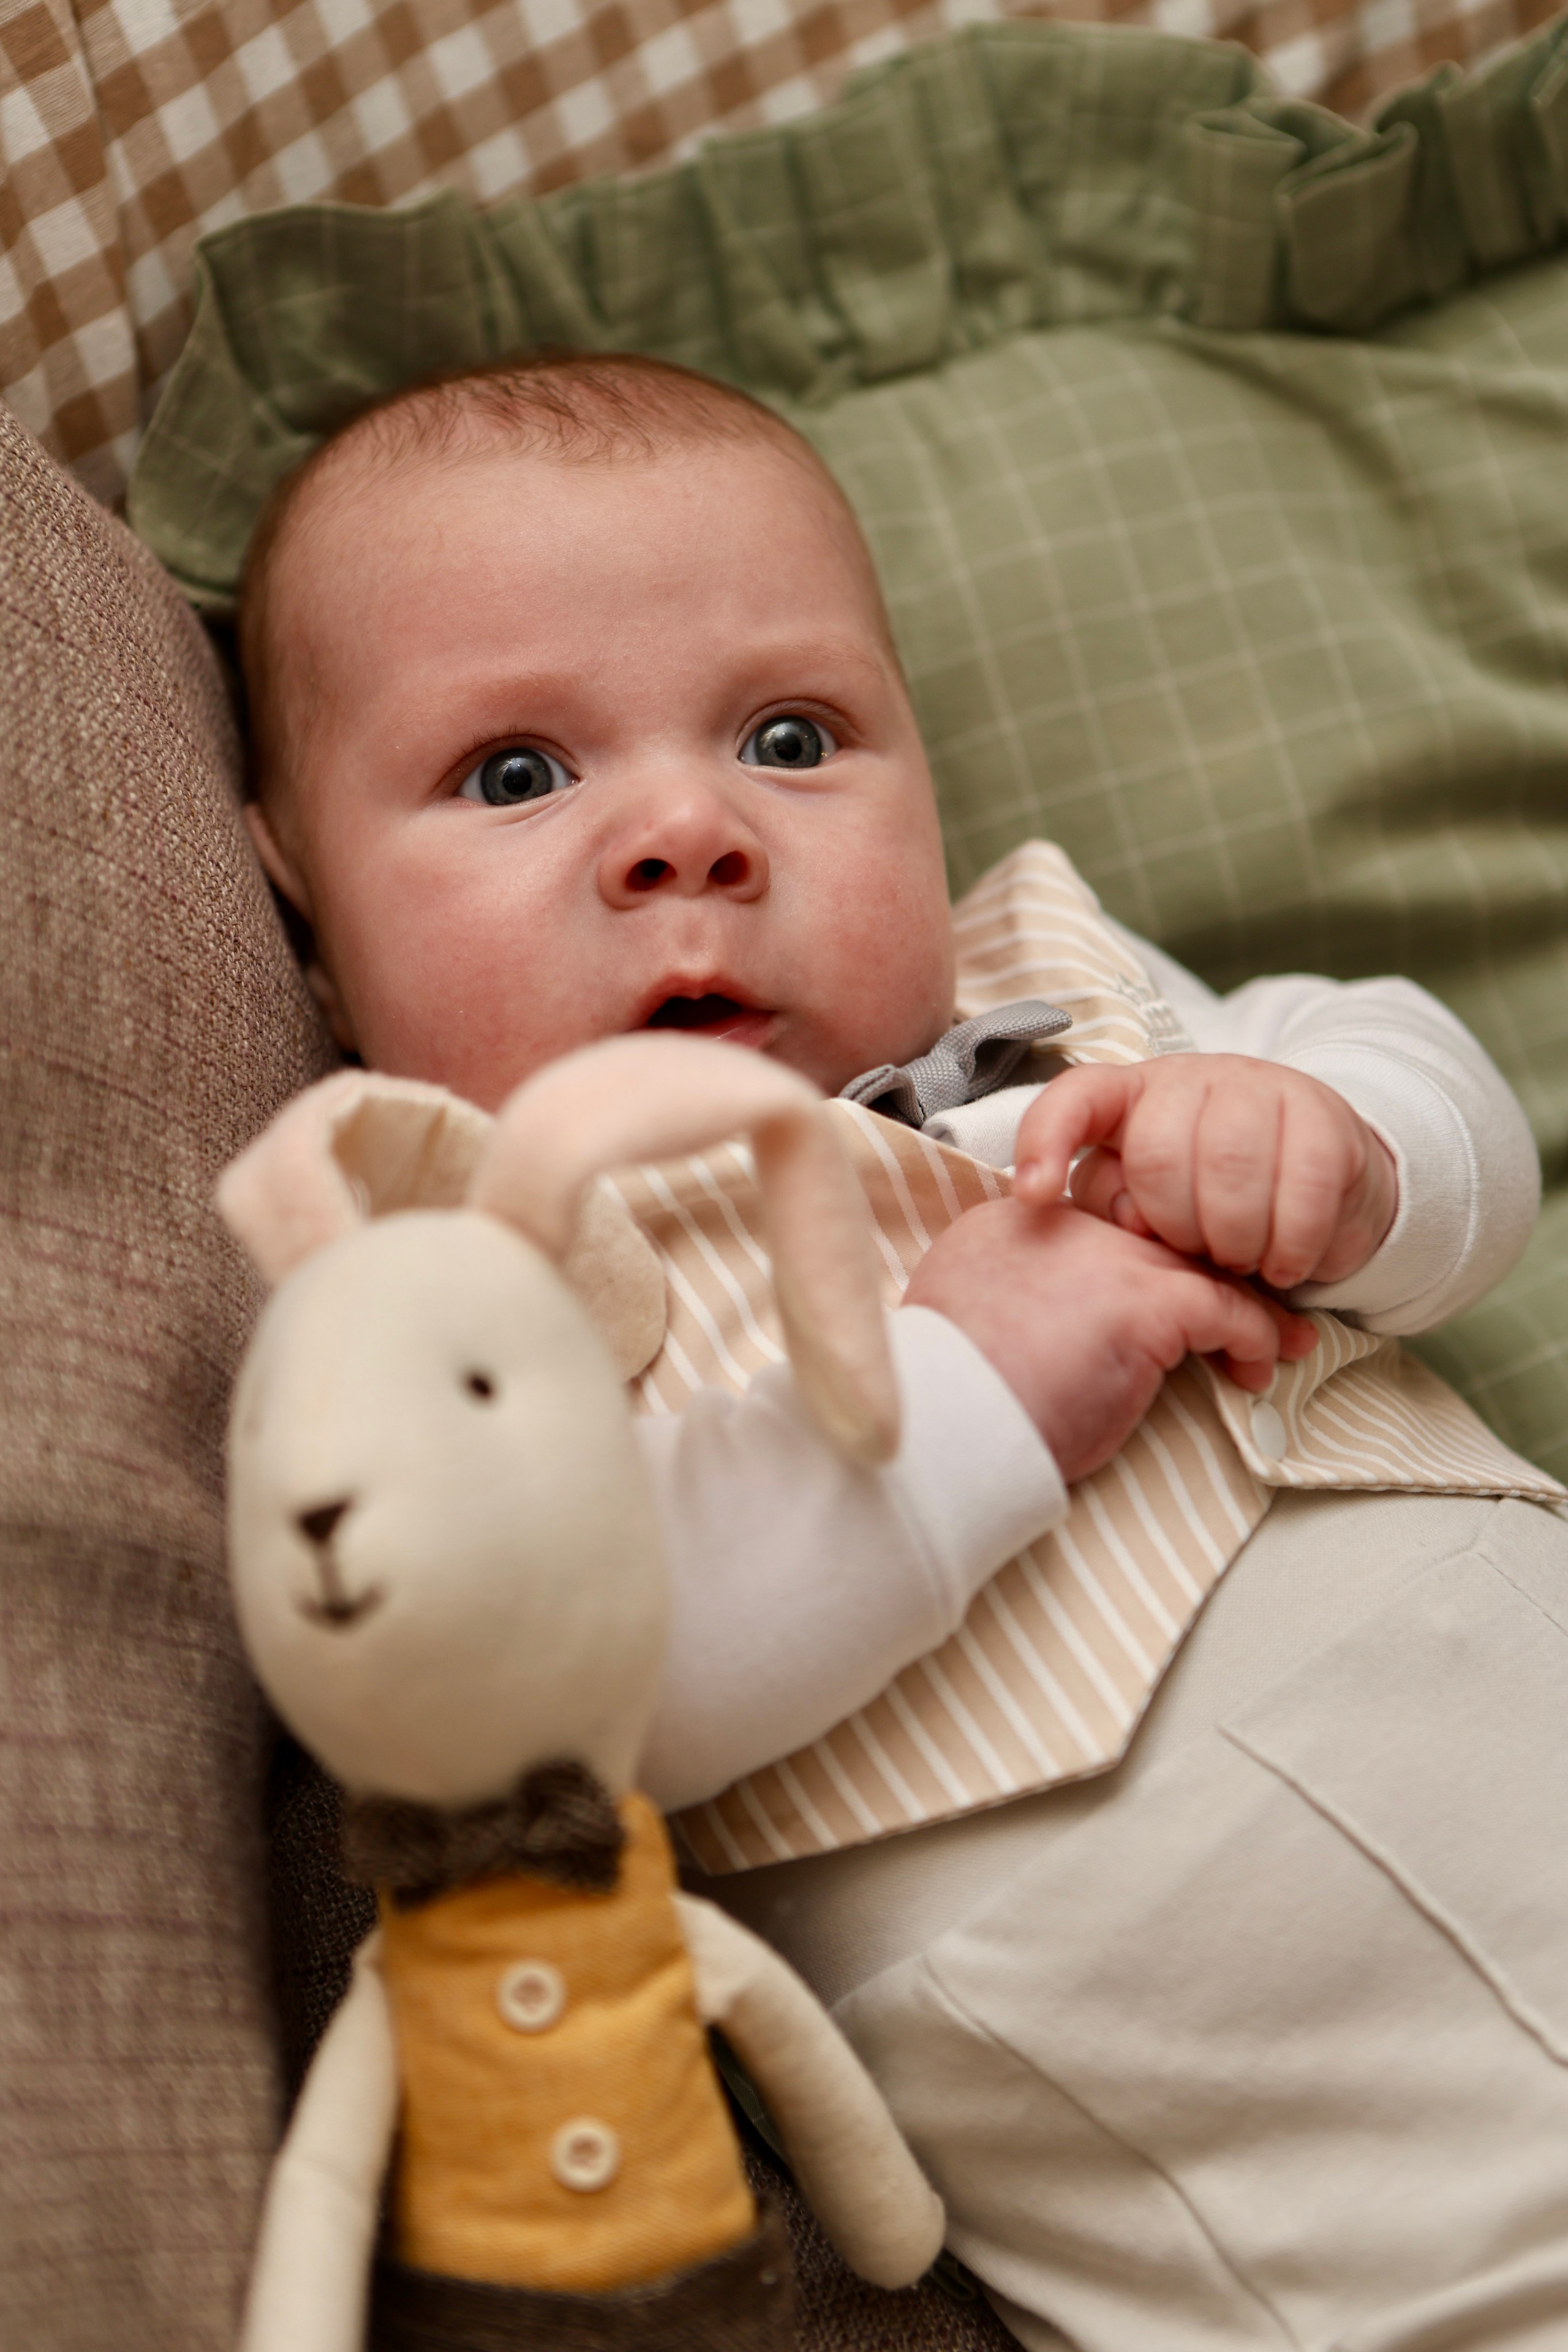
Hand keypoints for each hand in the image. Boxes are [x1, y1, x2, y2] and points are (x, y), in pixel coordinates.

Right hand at [903, 1198, 1316, 1484]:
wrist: (945, 1426)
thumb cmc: (951, 1403)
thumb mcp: (969, 1330)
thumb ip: (1014, 1307)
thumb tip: (1053, 1332)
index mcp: (1009, 1227)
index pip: (1097, 1231)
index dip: (1140, 1270)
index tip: (1164, 1310)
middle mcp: (1061, 1226)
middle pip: (1154, 1241)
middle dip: (1203, 1277)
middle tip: (1241, 1316)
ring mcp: (1106, 1257)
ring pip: (1199, 1267)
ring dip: (1246, 1308)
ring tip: (1281, 1343)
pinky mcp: (1144, 1301)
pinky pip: (1226, 1309)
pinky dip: (1256, 1335)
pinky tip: (1261, 1364)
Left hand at [1013, 1055, 1397, 1291]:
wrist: (1317, 1186)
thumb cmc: (1210, 1205)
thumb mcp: (1150, 1210)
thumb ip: (1121, 1211)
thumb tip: (1125, 1224)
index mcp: (1128, 1099)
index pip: (1073, 1100)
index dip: (1045, 1142)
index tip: (1034, 1196)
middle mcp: (1187, 1078)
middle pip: (1157, 1156)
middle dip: (1176, 1228)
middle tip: (1199, 1255)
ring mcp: (1256, 1085)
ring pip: (1228, 1168)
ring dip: (1235, 1240)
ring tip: (1242, 1262)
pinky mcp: (1320, 1111)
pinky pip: (1299, 1185)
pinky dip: (1290, 1243)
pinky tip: (1285, 1264)